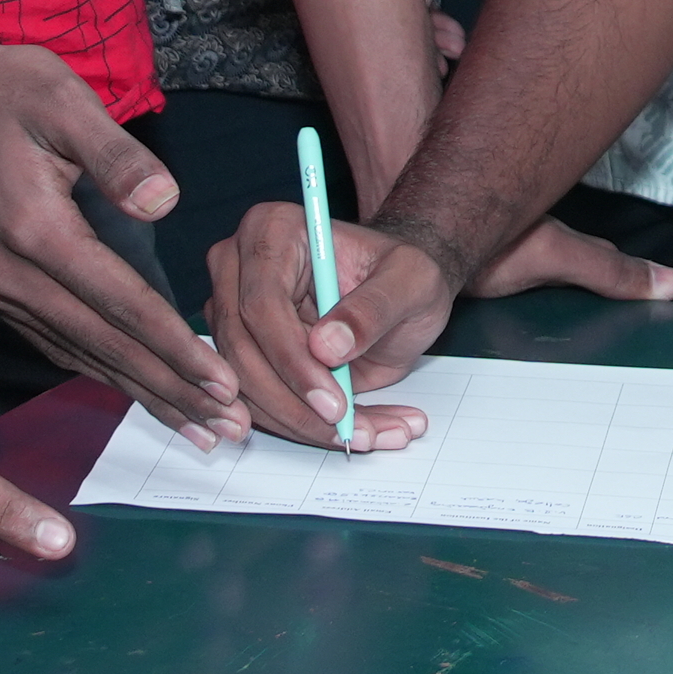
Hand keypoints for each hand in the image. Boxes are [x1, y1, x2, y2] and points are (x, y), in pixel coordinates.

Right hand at [0, 26, 230, 429]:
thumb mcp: (61, 99)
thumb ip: (117, 155)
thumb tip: (165, 203)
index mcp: (37, 233)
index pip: (123, 307)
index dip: (177, 350)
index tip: (224, 386)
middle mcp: (11, 275)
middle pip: (104, 348)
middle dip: (170, 392)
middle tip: (228, 429)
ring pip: (78, 355)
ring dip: (138, 392)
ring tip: (192, 424)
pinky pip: (52, 342)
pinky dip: (97, 369)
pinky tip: (129, 386)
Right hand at [195, 198, 672, 448]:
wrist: (437, 254)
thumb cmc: (438, 257)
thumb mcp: (430, 279)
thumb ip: (389, 308)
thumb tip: (336, 351)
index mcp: (274, 229)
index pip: (260, 315)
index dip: (296, 371)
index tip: (343, 407)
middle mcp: (238, 261)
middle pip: (242, 357)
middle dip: (300, 410)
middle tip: (362, 437)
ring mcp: (234, 303)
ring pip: (243, 384)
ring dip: (302, 425)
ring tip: (374, 439)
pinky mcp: (247, 342)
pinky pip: (248, 394)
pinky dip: (283, 428)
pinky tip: (332, 443)